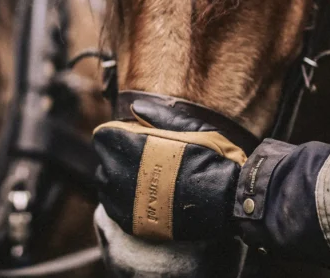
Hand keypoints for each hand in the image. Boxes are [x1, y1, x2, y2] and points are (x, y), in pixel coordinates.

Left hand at [93, 100, 245, 242]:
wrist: (225, 199)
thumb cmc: (209, 157)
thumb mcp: (188, 127)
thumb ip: (158, 115)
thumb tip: (135, 106)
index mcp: (131, 146)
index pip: (104, 135)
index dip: (118, 132)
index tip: (133, 133)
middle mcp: (120, 174)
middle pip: (103, 159)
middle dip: (117, 153)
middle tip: (140, 153)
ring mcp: (124, 201)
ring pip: (106, 184)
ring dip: (118, 176)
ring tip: (142, 174)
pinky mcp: (131, 223)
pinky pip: (113, 208)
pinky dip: (122, 199)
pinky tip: (141, 194)